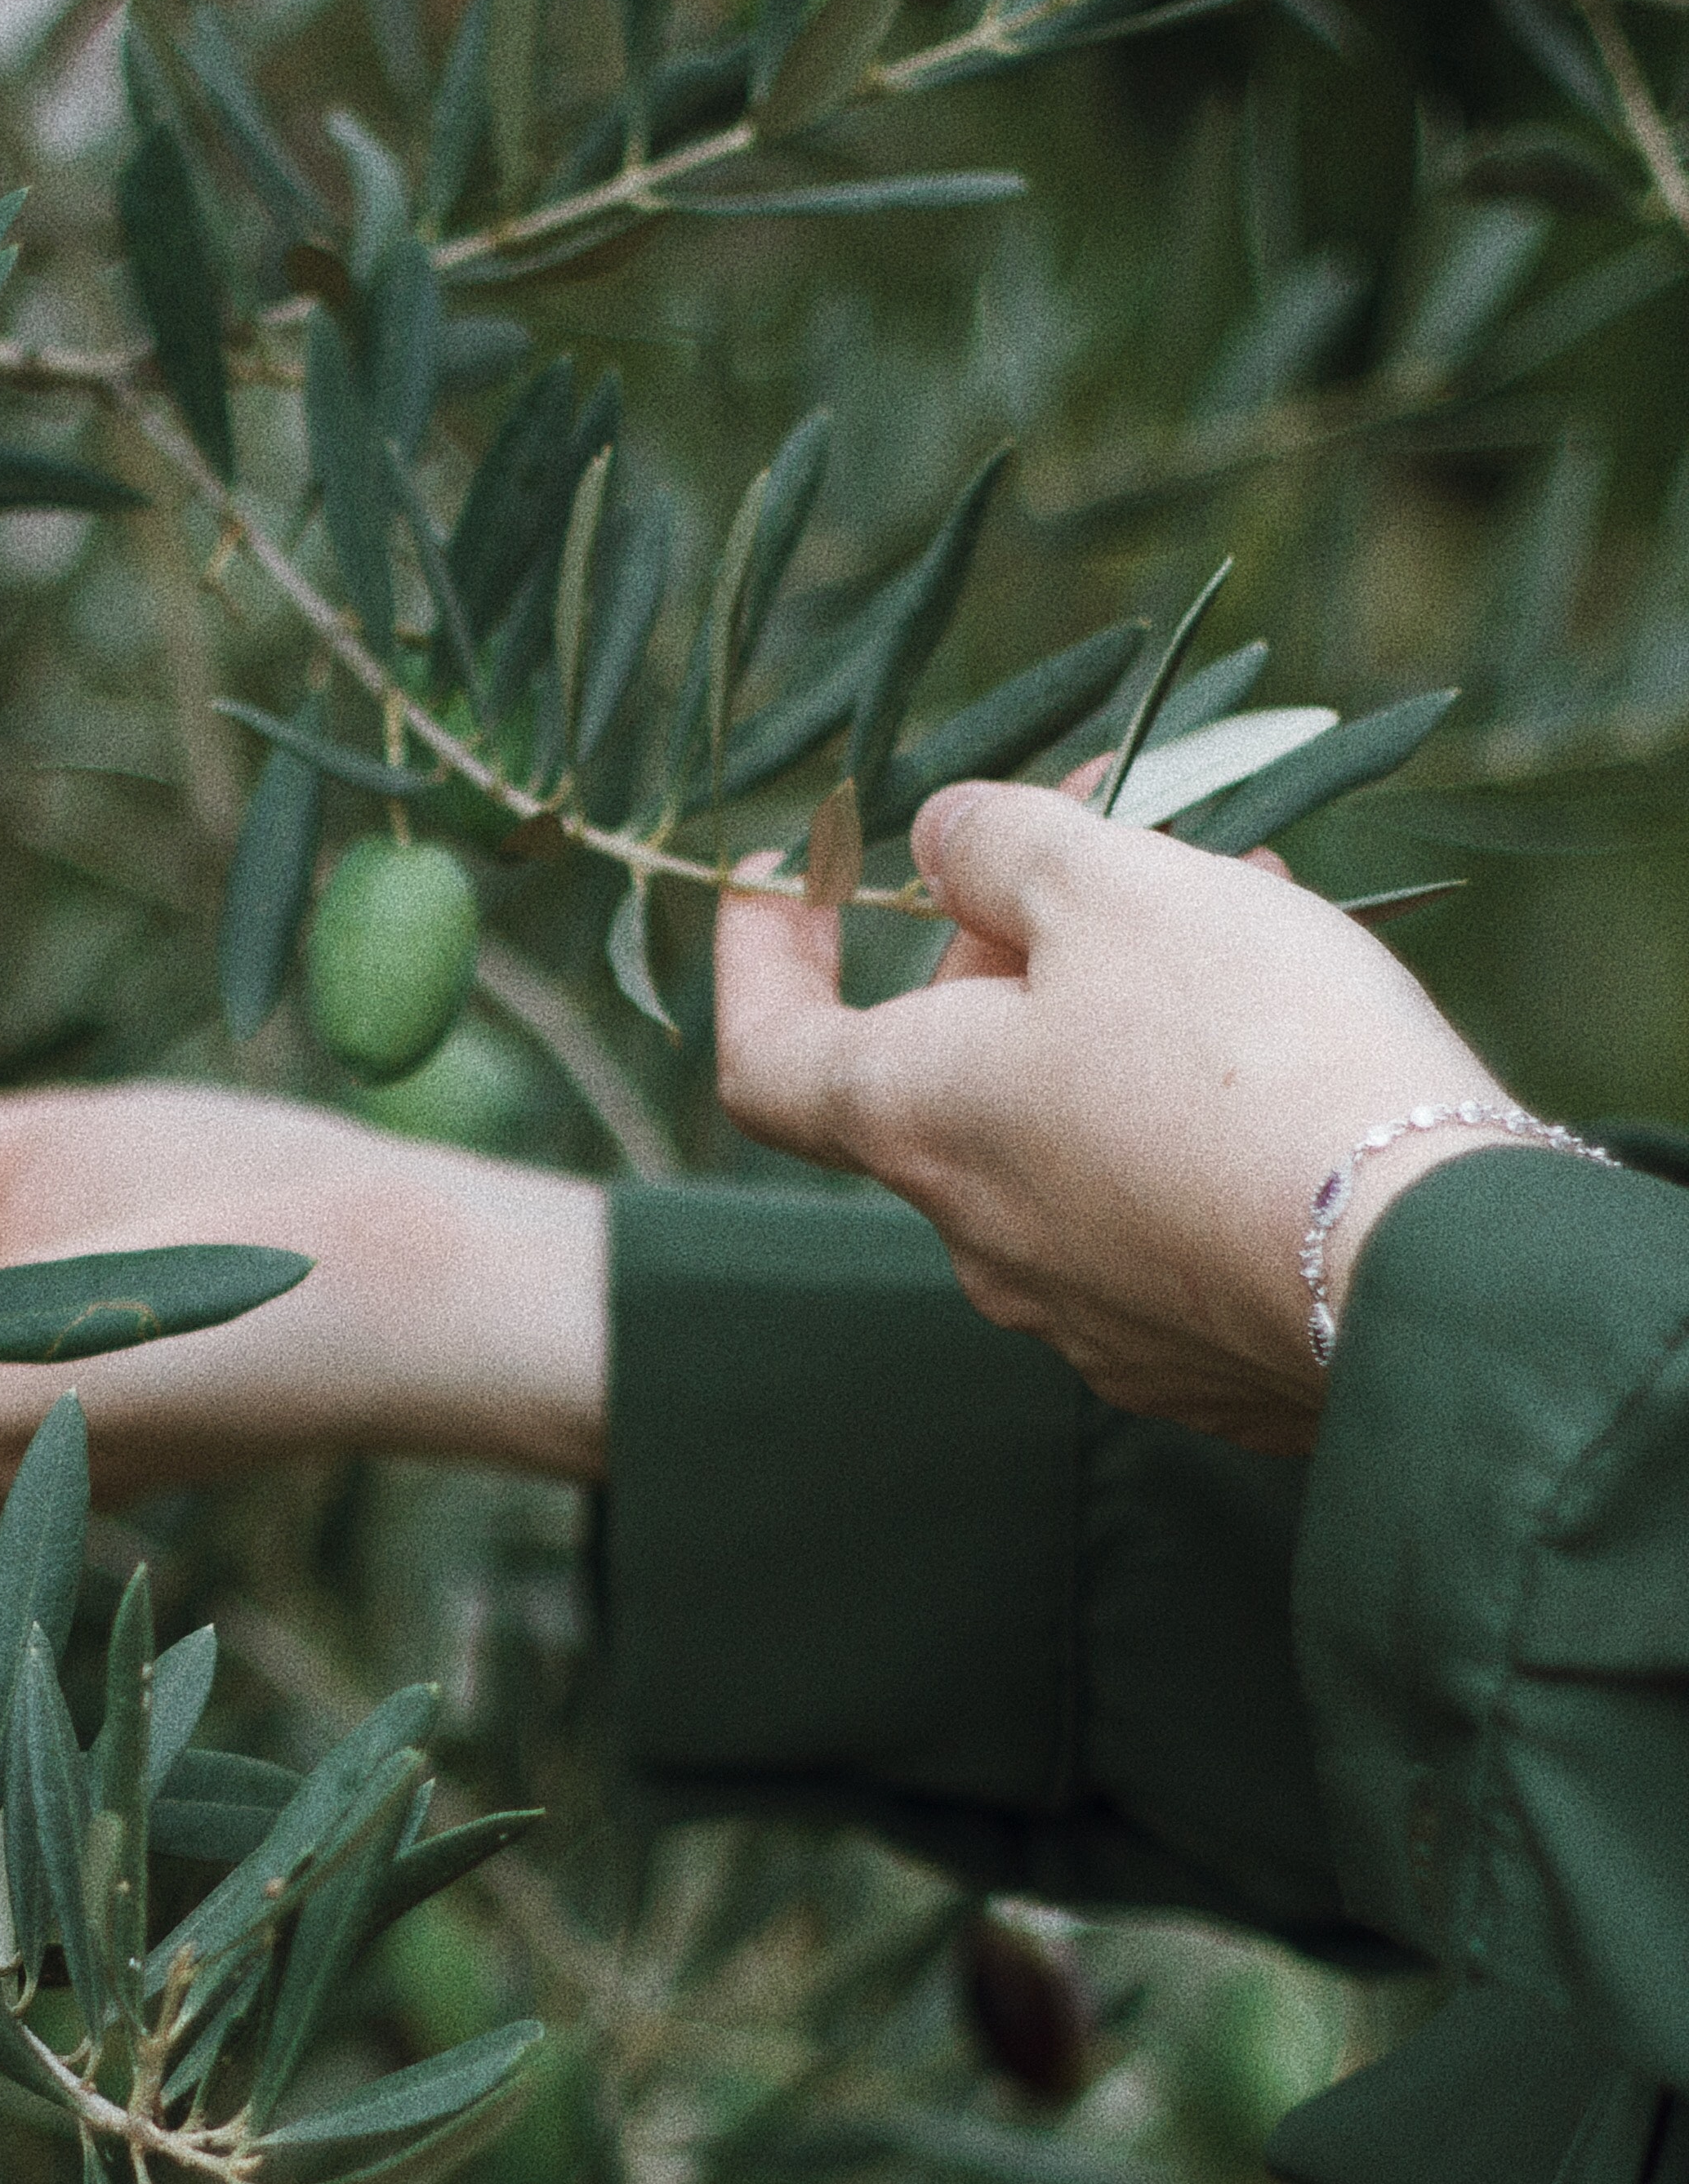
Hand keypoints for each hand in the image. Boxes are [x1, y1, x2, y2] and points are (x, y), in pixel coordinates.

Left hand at [714, 782, 1514, 1450]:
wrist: (1423, 1264)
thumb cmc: (1249, 1056)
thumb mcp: (1114, 888)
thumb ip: (1002, 847)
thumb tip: (940, 842)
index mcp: (922, 1124)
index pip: (769, 1060)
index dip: (761, 960)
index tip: (783, 880)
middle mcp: (979, 1239)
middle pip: (949, 1071)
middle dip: (1017, 942)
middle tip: (1127, 831)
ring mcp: (1086, 1313)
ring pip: (1069, 1127)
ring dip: (1124, 1012)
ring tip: (1249, 909)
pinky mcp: (1193, 1353)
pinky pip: (1161, 1203)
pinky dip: (1194, 1110)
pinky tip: (1297, 1048)